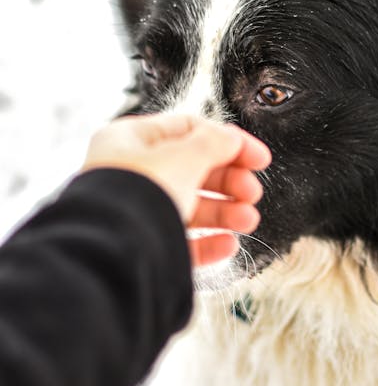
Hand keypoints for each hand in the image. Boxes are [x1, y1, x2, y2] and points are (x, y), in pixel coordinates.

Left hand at [82, 114, 271, 266]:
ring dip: (225, 212)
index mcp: (130, 140)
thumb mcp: (183, 157)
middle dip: (229, 182)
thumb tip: (231, 138)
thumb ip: (214, 144)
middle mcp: (131, 174)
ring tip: (248, 220)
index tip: (258, 159)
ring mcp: (136, 211)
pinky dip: (208, 242)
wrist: (111, 254)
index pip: (188, 131)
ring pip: (191, 207)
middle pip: (194, 170)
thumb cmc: (136, 196)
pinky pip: (182, 241)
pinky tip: (228, 244)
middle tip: (252, 192)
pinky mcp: (143, 246)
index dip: (228, 143)